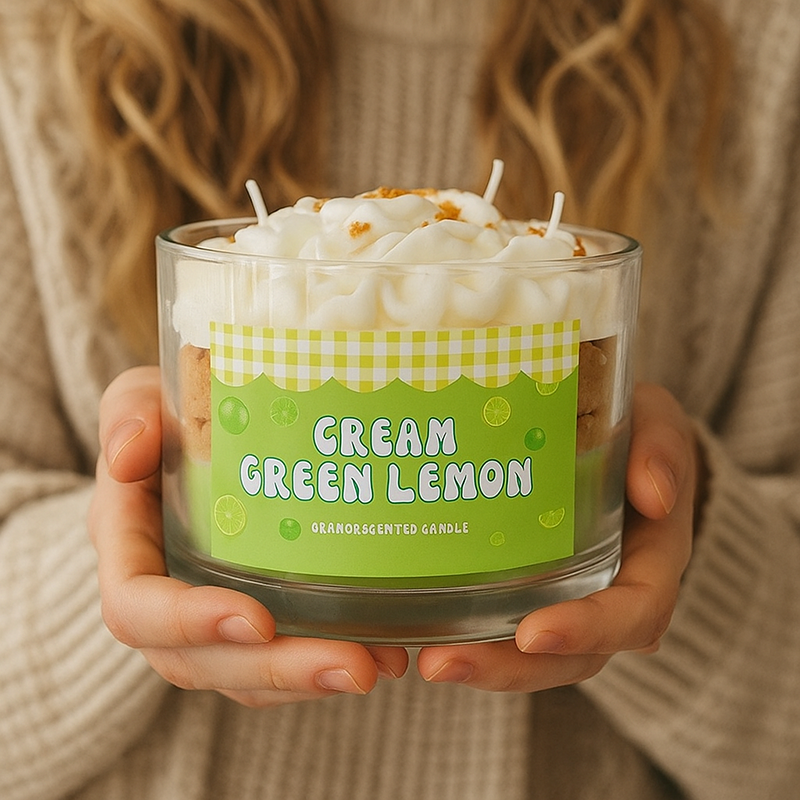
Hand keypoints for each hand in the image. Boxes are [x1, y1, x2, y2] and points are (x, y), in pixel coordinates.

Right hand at [89, 366, 407, 707]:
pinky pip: (278, 661)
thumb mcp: (140, 400)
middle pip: (203, 661)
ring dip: (311, 678)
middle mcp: (163, 598)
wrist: (193, 432)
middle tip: (354, 666)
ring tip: (382, 664)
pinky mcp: (249, 617)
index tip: (258, 619)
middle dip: (278, 669)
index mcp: (127, 550)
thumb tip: (128, 452)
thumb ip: (128, 414)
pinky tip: (387, 649)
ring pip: (248, 673)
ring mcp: (208, 615)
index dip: (190, 622)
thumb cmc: (165, 417)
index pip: (137, 607)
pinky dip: (325, 662)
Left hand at [416, 383, 700, 690]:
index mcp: (654, 563)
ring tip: (429, 659)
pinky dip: (475, 637)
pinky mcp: (539, 591)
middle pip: (575, 656)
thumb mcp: (659, 427)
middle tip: (443, 662)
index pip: (635, 614)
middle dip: (512, 667)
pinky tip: (427, 633)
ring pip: (538, 657)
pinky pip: (513, 628)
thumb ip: (663, 450)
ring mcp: (576, 600)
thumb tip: (654, 493)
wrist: (622, 445)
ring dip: (485, 664)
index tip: (533, 632)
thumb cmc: (642, 435)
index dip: (588, 630)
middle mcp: (616, 597)